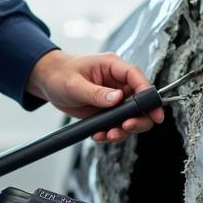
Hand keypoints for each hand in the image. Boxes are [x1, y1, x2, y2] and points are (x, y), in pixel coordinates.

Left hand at [27, 50, 163, 142]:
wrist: (48, 81)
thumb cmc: (60, 74)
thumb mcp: (74, 83)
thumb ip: (96, 92)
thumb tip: (117, 98)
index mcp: (112, 67)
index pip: (137, 78)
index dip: (148, 94)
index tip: (154, 111)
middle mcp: (117, 83)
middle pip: (140, 101)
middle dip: (138, 118)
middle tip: (127, 127)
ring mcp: (114, 98)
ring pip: (130, 116)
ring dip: (123, 129)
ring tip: (108, 135)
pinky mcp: (107, 111)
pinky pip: (116, 124)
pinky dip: (111, 133)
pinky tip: (99, 135)